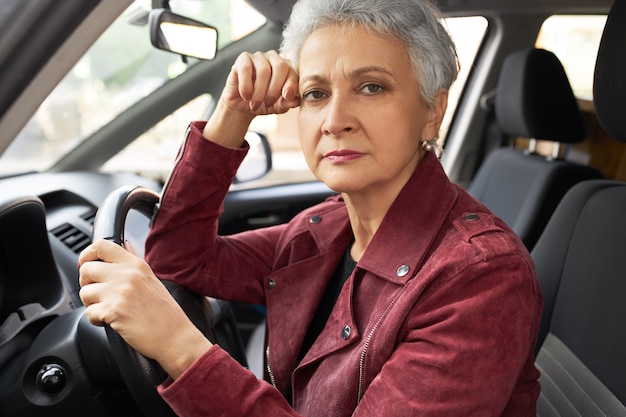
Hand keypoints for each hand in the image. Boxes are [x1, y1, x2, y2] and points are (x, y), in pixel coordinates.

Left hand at [78, 239, 211, 378]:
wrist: (175, 335)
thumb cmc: (165, 312)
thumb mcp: (151, 278)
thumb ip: (133, 261)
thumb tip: (123, 245)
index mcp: (136, 265)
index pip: (101, 245)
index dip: (87, 254)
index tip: (87, 264)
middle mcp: (127, 275)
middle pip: (86, 269)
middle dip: (87, 283)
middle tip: (98, 293)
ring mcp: (120, 292)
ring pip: (84, 292)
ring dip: (91, 304)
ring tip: (107, 309)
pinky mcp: (114, 311)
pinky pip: (89, 313)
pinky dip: (96, 320)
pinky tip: (111, 321)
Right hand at [204, 50, 299, 146]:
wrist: (242, 105)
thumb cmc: (263, 104)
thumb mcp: (277, 107)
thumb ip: (287, 103)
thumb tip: (296, 101)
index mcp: (287, 68)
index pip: (293, 72)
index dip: (291, 84)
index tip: (287, 97)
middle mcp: (275, 58)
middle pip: (280, 66)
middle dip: (275, 88)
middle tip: (268, 104)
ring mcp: (259, 56)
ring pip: (263, 70)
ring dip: (259, 91)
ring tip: (255, 105)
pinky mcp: (243, 58)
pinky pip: (246, 68)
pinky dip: (246, 85)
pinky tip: (246, 96)